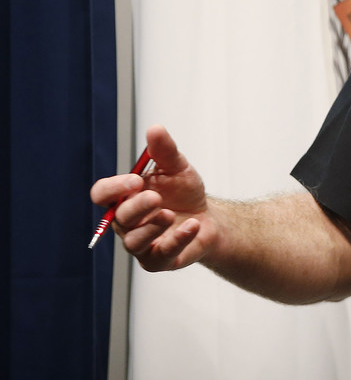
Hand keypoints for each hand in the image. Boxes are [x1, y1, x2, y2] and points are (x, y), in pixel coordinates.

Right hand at [89, 125, 216, 269]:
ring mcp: (140, 244)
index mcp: (124, 197)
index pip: (102, 194)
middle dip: (136, 207)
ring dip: (152, 227)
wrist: (208, 219)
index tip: (135, 180)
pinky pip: (159, 255)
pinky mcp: (157, 260)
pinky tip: (193, 226)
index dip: (113, 188)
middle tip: (155, 197)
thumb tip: (154, 128)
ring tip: (170, 213)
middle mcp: (127, 222)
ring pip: (134, 241)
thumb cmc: (184, 193)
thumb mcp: (178, 168)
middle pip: (119, 217)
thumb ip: (165, 151)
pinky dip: (176, 240)